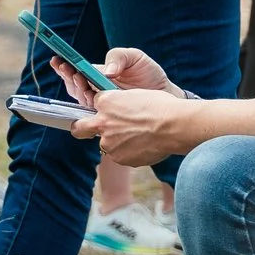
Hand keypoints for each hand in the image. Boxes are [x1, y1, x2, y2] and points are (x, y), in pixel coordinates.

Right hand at [50, 44, 171, 107]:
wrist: (167, 95)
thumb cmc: (149, 75)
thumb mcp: (135, 58)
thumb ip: (119, 57)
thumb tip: (106, 71)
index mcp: (98, 74)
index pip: (76, 71)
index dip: (65, 68)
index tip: (58, 61)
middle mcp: (96, 90)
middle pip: (74, 87)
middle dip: (68, 78)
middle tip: (72, 72)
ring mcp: (102, 105)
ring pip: (81, 100)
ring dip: (78, 90)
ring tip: (81, 80)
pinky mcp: (110, 117)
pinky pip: (93, 114)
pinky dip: (89, 106)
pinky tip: (91, 97)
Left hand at [73, 87, 189, 165]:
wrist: (174, 126)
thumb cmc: (160, 106)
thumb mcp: (136, 95)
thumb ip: (120, 104)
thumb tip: (118, 112)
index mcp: (106, 103)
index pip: (95, 103)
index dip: (103, 107)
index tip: (108, 110)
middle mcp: (102, 124)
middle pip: (79, 128)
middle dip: (80, 128)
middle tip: (86, 129)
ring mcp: (109, 144)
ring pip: (107, 144)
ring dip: (116, 142)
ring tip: (140, 137)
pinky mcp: (120, 159)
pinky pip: (122, 155)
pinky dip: (130, 152)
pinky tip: (146, 145)